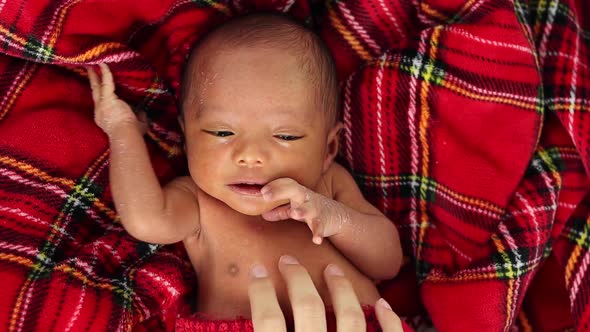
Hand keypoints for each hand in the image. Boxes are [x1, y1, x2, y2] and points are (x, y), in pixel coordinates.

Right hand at [87, 63, 146, 135]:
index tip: (104, 88)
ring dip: (95, 75)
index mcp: (106, 118)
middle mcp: (100, 111)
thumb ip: (139, 117)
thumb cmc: (132, 134)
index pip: (104, 104)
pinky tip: (103, 64)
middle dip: (93, 82)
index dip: (103, 95)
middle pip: (95, 93)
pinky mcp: (107, 99)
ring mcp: (102, 105)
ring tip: (93, 64)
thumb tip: (142, 112)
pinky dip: (105, 73)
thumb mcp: (137, 124)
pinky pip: (105, 82)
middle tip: (90, 70)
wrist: (126, 136)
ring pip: (97, 87)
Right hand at [248, 255, 403, 331]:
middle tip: (288, 260)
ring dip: (340, 288)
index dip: (259, 291)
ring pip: (349, 316)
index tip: (256, 271)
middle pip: (307, 307)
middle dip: (296, 278)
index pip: (268, 320)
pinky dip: (388, 320)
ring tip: (332, 269)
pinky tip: (381, 303)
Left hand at [261, 178, 349, 244]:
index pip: (285, 184)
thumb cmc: (310, 209)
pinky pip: (319, 227)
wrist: (337, 215)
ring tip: (295, 213)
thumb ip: (279, 211)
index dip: (273, 186)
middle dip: (280, 191)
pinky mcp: (323, 222)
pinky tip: (316, 240)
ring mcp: (315, 210)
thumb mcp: (294, 208)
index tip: (261, 191)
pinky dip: (318, 233)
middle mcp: (306, 198)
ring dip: (301, 211)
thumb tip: (262, 214)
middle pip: (293, 190)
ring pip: (307, 209)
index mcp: (297, 193)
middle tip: (266, 196)